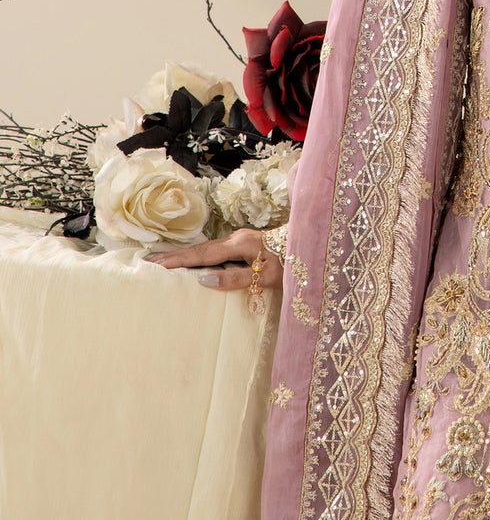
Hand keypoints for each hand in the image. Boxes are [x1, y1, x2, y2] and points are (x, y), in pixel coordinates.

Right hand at [143, 228, 283, 292]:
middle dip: (174, 255)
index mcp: (239, 244)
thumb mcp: (266, 276)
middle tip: (147, 261)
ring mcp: (241, 239)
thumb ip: (235, 278)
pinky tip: (193, 263)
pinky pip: (216, 251)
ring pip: (206, 249)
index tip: (154, 264)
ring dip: (185, 255)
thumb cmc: (293, 263)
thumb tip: (203, 280)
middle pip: (199, 249)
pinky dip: (199, 257)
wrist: (313, 244)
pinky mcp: (246, 244)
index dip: (177, 260)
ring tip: (163, 262)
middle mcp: (236, 239)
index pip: (201, 255)